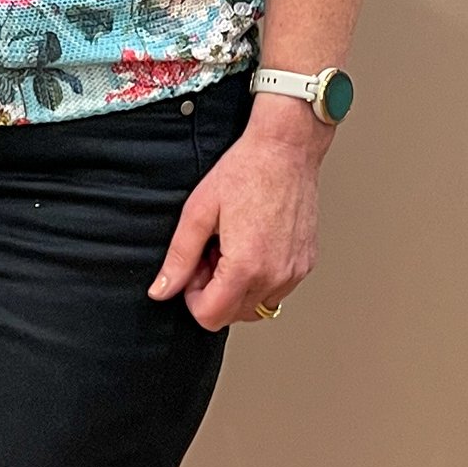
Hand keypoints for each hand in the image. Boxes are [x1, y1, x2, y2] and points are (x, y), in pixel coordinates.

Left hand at [147, 100, 329, 330]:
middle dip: (215, 291)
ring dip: (238, 287)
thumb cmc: (245, 171)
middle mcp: (275, 277)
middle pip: (233, 315)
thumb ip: (179, 258)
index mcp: (246, 267)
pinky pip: (277, 290)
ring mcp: (295, 272)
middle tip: (212, 251)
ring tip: (233, 247)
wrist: (286, 149)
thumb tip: (161, 291)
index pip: (211, 317)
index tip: (194, 268)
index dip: (193, 297)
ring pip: (256, 306)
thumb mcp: (199, 212)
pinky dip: (260, 278)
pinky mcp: (306, 263)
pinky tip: (253, 243)